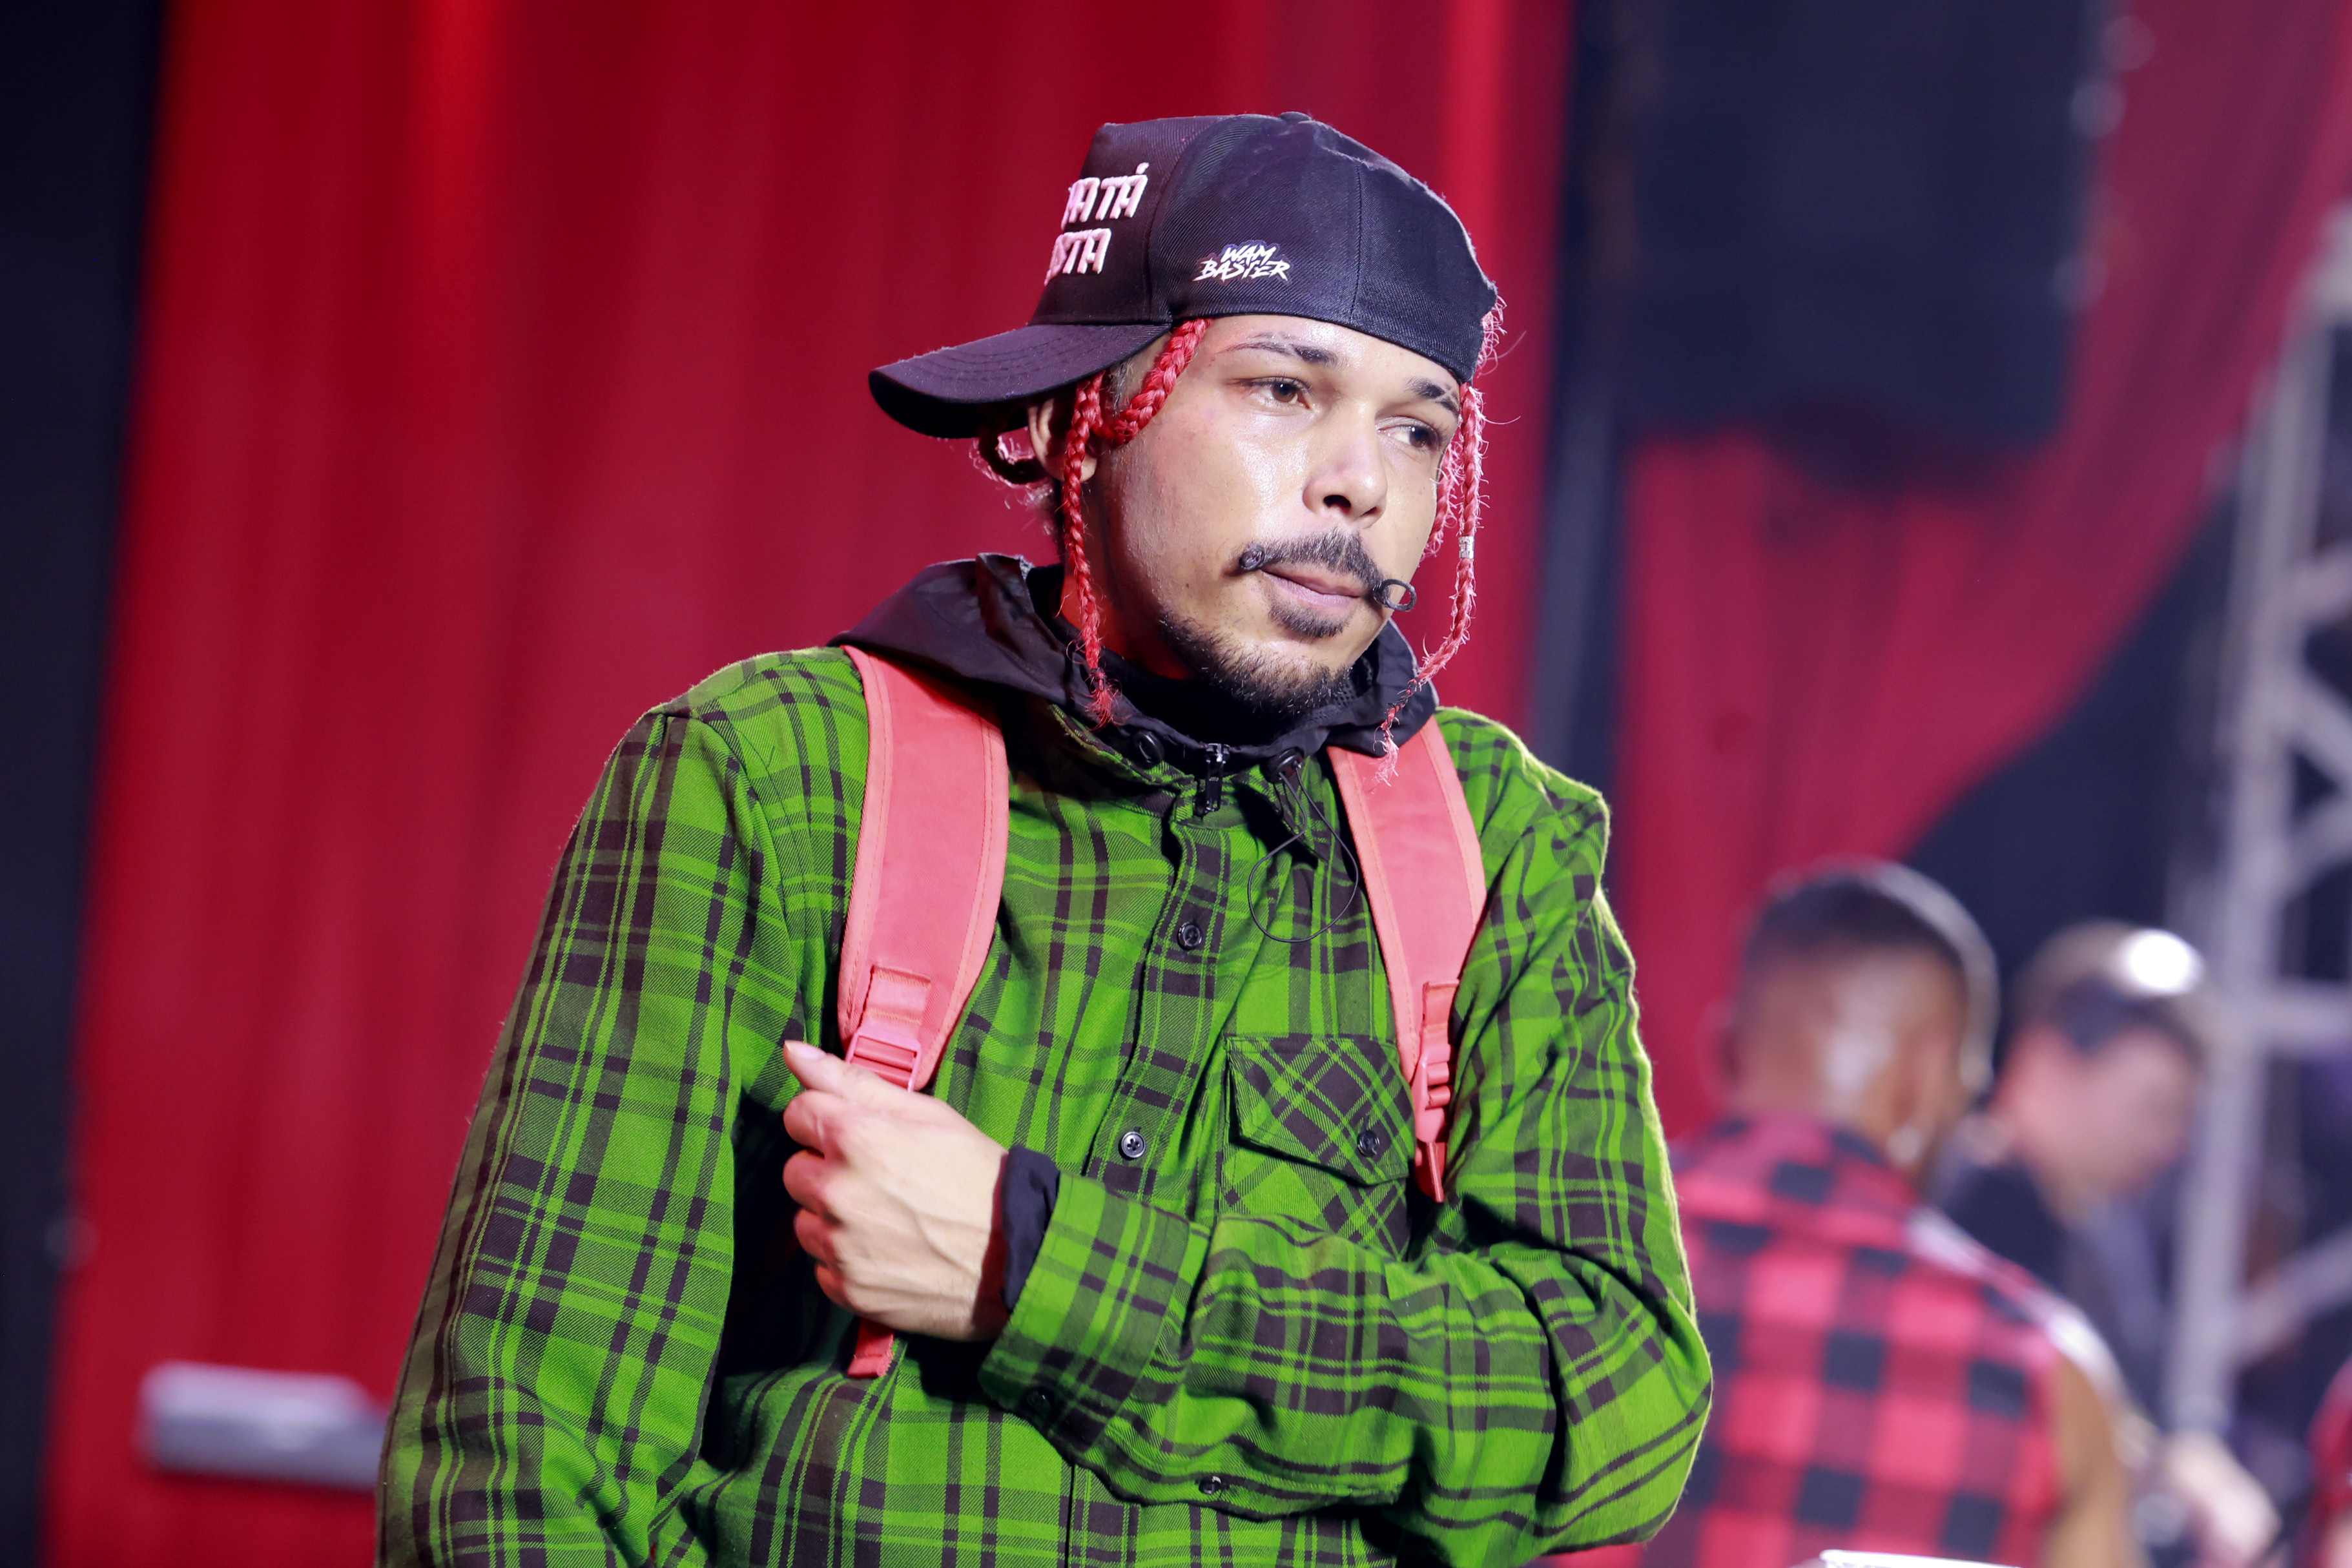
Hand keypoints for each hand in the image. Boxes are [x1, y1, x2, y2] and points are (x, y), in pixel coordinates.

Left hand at [780, 1040, 1010, 1340]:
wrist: (1018, 1255)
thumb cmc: (976, 1176)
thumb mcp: (926, 1114)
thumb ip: (852, 1081)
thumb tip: (794, 1050)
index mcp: (855, 1138)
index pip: (799, 1114)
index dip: (829, 1121)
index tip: (860, 1135)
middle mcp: (836, 1192)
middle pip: (796, 1170)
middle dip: (828, 1170)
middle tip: (881, 1179)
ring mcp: (840, 1246)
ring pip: (805, 1221)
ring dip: (833, 1218)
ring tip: (887, 1218)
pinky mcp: (846, 1289)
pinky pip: (822, 1266)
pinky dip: (846, 1259)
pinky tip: (888, 1251)